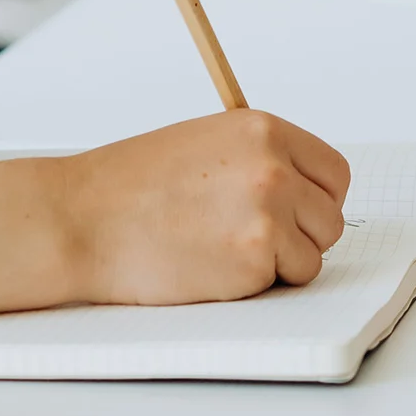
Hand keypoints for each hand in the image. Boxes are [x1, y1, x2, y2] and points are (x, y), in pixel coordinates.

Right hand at [58, 110, 350, 304]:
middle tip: (253, 239)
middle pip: (330, 218)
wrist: (83, 218)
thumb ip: (260, 158)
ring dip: (281, 263)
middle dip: (301, 235)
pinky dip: (256, 285)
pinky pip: (284, 283)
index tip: (298, 212)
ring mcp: (268, 214)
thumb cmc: (133, 185)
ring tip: (225, 250)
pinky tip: (212, 266)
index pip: (333, 172)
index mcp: (264, 129)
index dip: (318, 199)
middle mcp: (274, 166)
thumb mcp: (207, 142)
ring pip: (313, 255)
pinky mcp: (254, 259)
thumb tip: (304, 187)